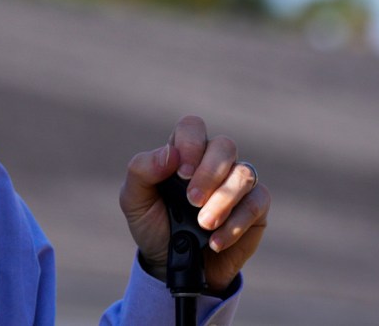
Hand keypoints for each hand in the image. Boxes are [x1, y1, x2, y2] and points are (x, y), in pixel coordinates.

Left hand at [119, 115, 269, 292]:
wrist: (170, 265)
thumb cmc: (152, 223)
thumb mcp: (134, 199)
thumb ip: (142, 170)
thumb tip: (170, 153)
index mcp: (182, 153)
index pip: (192, 127)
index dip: (190, 143)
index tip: (181, 174)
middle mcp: (213, 162)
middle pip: (224, 145)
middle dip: (209, 174)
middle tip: (191, 201)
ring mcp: (236, 182)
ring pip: (244, 173)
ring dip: (223, 200)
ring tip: (203, 224)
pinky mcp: (255, 207)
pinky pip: (257, 202)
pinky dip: (236, 223)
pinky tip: (215, 241)